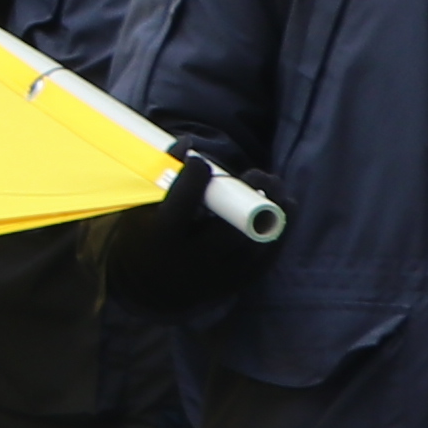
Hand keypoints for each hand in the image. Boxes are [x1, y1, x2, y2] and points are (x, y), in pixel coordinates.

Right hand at [94, 153, 280, 317]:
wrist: (148, 286)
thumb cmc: (145, 235)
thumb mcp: (142, 207)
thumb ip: (165, 174)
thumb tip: (189, 142)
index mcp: (162, 240)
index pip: (182, 204)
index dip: (194, 178)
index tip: (201, 163)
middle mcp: (190, 262)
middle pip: (229, 229)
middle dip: (250, 198)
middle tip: (257, 174)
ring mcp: (216, 276)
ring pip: (254, 243)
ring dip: (273, 210)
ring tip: (273, 185)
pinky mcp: (236, 283)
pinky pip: (266, 257)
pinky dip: (281, 229)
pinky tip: (285, 206)